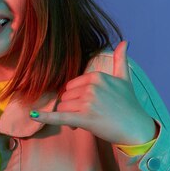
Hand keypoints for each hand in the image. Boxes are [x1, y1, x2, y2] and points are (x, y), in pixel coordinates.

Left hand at [30, 41, 156, 144]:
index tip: (91, 106)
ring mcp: (88, 103)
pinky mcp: (84, 118)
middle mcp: (91, 87)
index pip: (71, 86)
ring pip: (63, 108)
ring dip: (71, 118)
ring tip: (87, 122)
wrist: (137, 129)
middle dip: (73, 108)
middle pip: (66, 97)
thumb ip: (120, 60)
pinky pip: (60, 117)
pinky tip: (32, 114)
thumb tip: (124, 42)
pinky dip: (45, 117)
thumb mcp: (125, 79)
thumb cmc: (130, 105)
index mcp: (97, 76)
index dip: (77, 98)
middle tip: (90, 115)